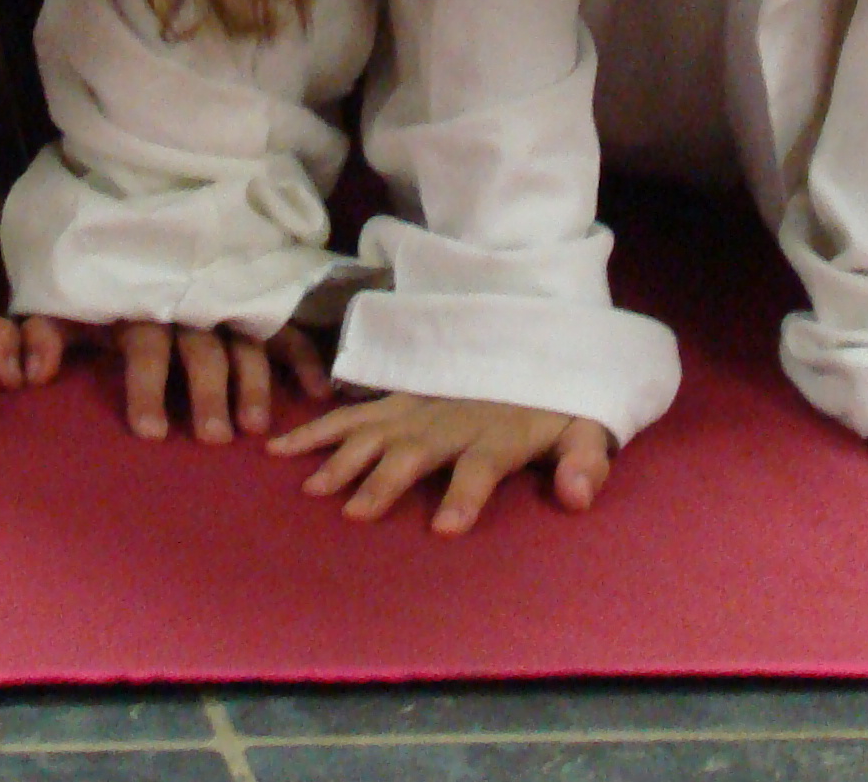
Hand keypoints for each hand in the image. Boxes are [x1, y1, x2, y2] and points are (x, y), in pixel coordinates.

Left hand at [22, 315, 334, 442]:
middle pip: (203, 349)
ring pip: (246, 342)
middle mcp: (188, 306)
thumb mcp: (65, 306)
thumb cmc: (100, 287)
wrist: (134, 229)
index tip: (152, 432)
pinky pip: (284, 329)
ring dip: (256, 382)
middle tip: (214, 437)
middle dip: (209, 392)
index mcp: (142, 307)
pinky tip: (317, 390)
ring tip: (257, 427)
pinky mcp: (254, 307)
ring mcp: (226, 304)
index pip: (146, 347)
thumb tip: (27, 372)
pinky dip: (303, 355)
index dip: (147, 387)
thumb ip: (45, 336)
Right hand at [266, 390, 612, 534]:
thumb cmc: (558, 401)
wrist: (534, 339)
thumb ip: (585, 460)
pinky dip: (316, 428)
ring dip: (342, 457)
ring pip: (372, 430)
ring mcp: (418, 407)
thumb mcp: (586, 427)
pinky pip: (352, 413)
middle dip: (384, 481)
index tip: (446, 528)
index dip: (465, 497)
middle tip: (355, 513)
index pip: (480, 469)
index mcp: (496, 435)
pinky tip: (281, 447)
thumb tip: (579, 494)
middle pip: (413, 451)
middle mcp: (449, 420)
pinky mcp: (396, 398)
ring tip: (312, 489)